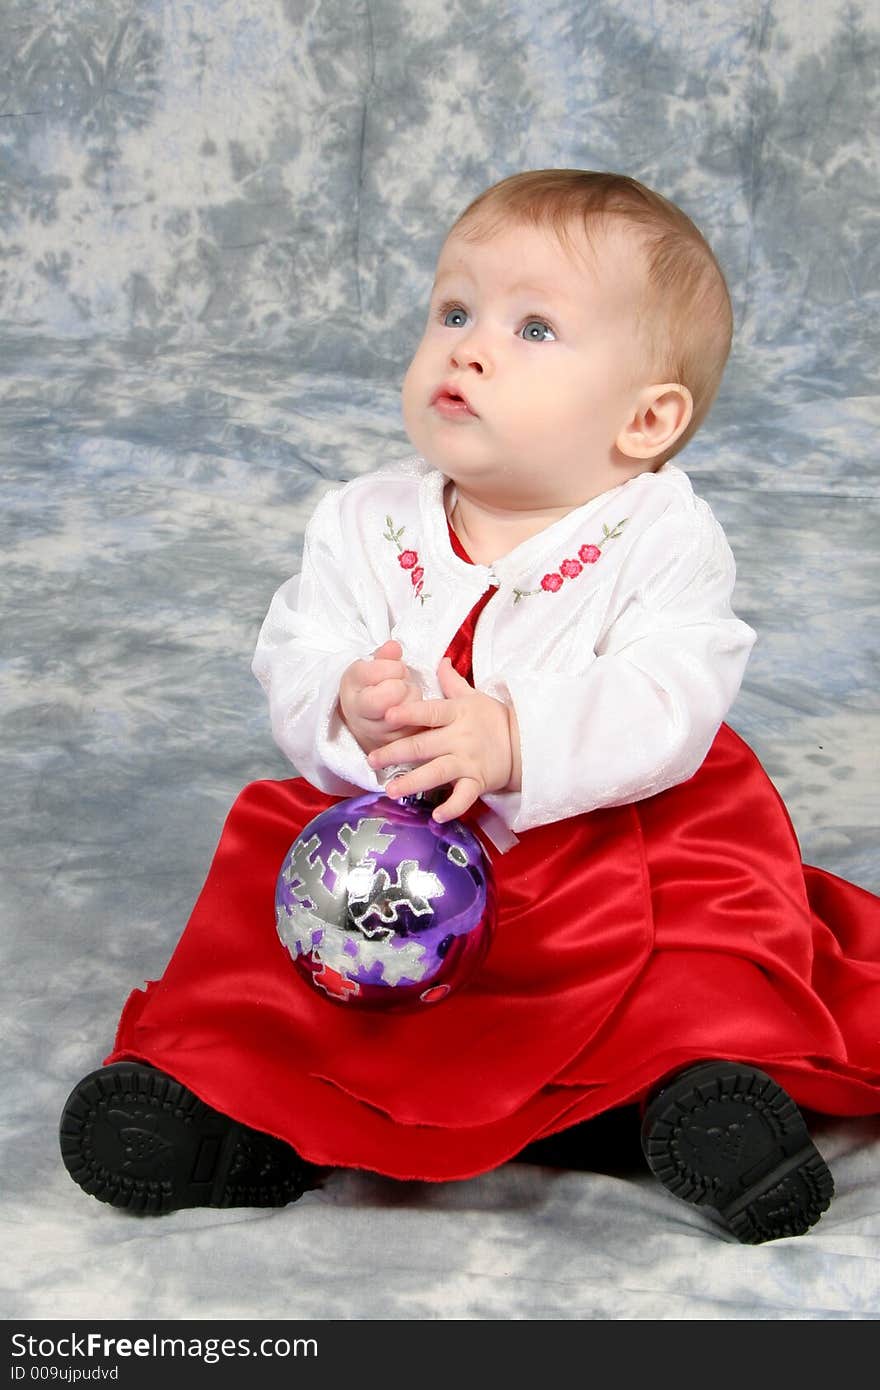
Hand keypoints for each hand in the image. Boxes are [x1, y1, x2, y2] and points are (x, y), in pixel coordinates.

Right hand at [338, 639, 423, 754]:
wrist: (367, 721)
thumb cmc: (369, 689)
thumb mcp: (368, 669)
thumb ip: (382, 656)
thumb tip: (393, 647)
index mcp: (353, 699)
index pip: (377, 673)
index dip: (390, 666)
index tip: (388, 669)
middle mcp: (364, 722)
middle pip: (395, 691)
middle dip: (402, 682)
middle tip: (397, 683)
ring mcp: (384, 737)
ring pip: (412, 707)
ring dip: (414, 696)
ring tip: (403, 697)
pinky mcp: (403, 746)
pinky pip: (422, 721)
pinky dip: (421, 711)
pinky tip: (411, 711)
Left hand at [367, 657, 521, 820]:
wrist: (525, 742)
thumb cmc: (494, 718)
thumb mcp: (474, 696)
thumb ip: (452, 682)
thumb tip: (440, 659)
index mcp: (457, 714)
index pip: (429, 712)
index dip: (408, 714)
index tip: (387, 715)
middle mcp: (459, 738)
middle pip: (424, 745)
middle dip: (396, 753)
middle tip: (372, 760)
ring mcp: (468, 761)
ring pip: (437, 772)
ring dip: (413, 782)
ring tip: (391, 791)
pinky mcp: (478, 781)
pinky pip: (464, 797)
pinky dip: (452, 807)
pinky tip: (436, 817)